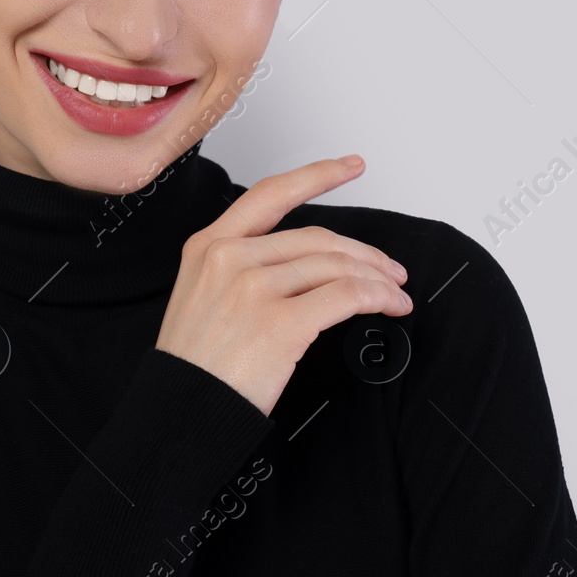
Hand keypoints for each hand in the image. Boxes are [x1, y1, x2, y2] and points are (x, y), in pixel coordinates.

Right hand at [154, 155, 411, 415]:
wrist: (182, 411)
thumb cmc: (196, 365)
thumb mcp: (201, 296)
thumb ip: (241, 268)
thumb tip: (307, 265)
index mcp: (207, 245)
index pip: (271, 194)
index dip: (318, 175)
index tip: (350, 165)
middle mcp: (229, 257)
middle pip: (317, 237)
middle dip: (365, 253)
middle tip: (389, 269)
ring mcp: (253, 288)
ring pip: (337, 266)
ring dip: (377, 280)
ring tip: (394, 294)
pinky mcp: (280, 322)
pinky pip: (346, 297)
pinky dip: (377, 298)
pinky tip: (387, 306)